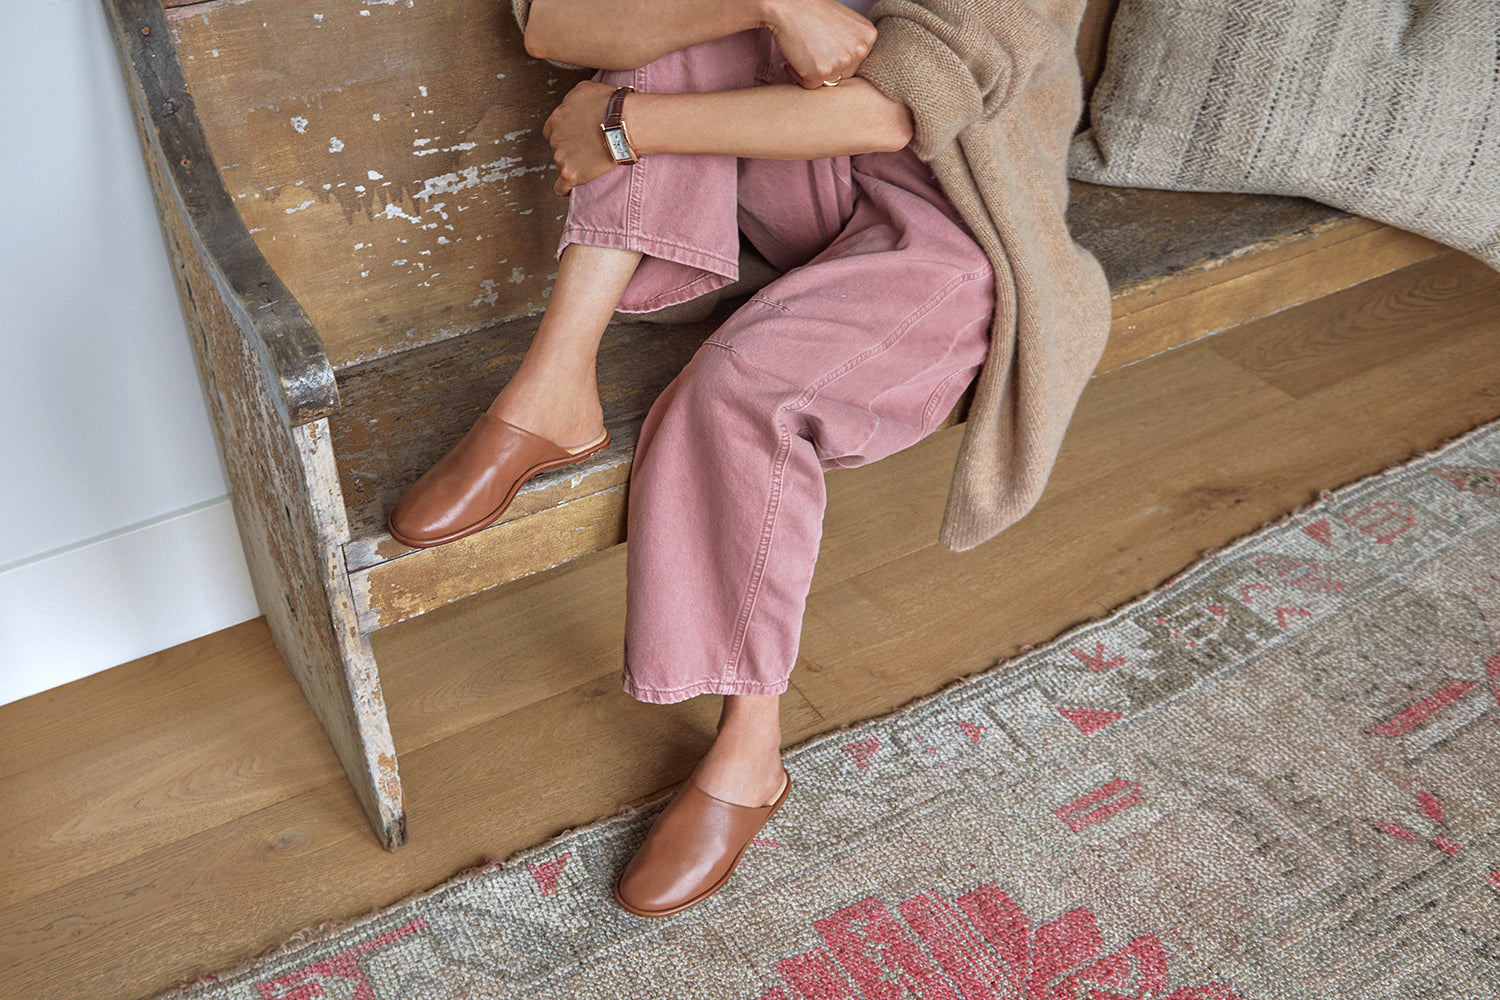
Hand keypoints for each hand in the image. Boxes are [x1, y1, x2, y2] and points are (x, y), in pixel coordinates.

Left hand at [543, 80, 618, 195]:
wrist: (624, 123)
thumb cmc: (610, 104)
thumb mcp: (585, 89)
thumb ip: (571, 98)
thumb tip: (571, 104)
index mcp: (557, 118)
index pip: (550, 131)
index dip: (563, 134)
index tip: (574, 137)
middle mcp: (556, 138)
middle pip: (557, 148)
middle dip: (569, 149)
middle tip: (587, 149)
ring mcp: (562, 157)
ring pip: (561, 165)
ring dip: (572, 165)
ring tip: (589, 165)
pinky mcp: (571, 174)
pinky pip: (560, 187)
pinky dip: (565, 189)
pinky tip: (570, 189)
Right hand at [761, 0, 876, 89]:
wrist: (787, 4)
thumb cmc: (811, 9)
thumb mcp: (845, 21)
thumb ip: (852, 42)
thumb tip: (849, 64)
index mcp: (868, 36)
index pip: (856, 61)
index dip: (837, 57)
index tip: (825, 50)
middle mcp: (859, 50)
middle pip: (844, 74)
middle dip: (827, 66)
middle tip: (812, 51)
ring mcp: (841, 62)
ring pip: (827, 80)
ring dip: (813, 71)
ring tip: (803, 52)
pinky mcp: (821, 71)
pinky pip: (810, 85)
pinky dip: (798, 75)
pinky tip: (794, 58)